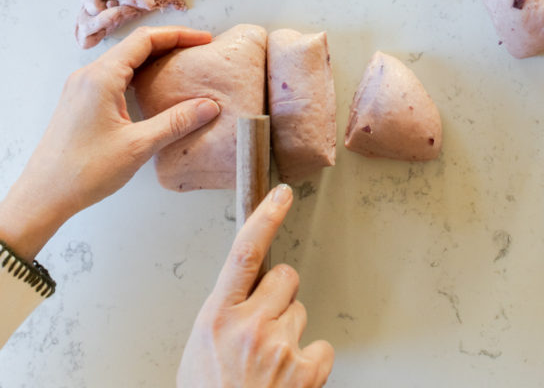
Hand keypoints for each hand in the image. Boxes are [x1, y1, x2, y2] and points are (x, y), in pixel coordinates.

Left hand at [0, 25, 219, 260]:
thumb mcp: (137, 146)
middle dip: (168, 43)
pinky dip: (136, 73)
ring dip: (152, 58)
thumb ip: (175, 122)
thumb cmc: (84, 171)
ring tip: (180, 65)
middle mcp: (88, 75)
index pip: (145, 39)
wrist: (43, 196)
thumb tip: (208, 106)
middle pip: (134, 45)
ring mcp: (81, 87)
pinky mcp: (79, 100)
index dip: (178, 35)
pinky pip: (112, 75)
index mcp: (101, 77)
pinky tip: (152, 86)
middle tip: (197, 50)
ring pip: (122, 59)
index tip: (203, 41)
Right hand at [177, 184, 333, 387]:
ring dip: (289, 332)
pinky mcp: (304, 373)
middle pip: (285, 278)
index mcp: (217, 316)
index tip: (282, 195)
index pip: (244, 253)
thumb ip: (224, 313)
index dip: (265, 218)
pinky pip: (320, 347)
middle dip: (279, 295)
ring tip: (268, 364)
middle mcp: (249, 326)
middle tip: (263, 327)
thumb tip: (245, 293)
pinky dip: (309, 362)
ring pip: (300, 312)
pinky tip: (289, 380)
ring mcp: (279, 349)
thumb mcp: (201, 347)